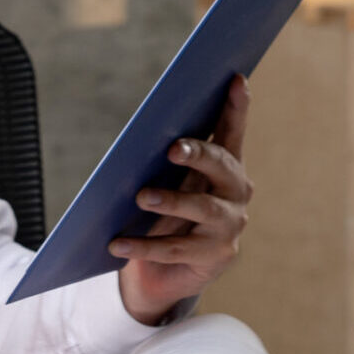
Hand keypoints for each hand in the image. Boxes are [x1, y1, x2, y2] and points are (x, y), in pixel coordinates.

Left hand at [114, 75, 252, 324]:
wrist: (164, 273)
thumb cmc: (165, 216)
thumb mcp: (167, 183)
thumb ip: (165, 162)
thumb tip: (140, 139)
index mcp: (226, 166)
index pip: (232, 132)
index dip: (236, 107)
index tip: (235, 79)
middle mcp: (237, 192)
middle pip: (220, 166)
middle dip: (197, 154)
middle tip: (172, 148)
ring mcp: (230, 225)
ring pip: (202, 208)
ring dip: (170, 202)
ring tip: (141, 197)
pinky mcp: (217, 256)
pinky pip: (176, 249)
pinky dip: (143, 246)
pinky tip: (117, 243)